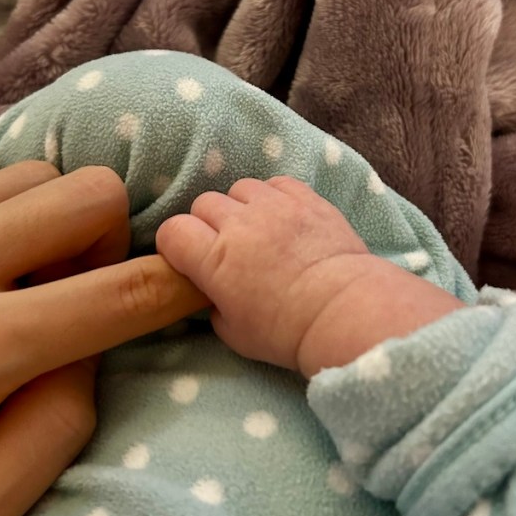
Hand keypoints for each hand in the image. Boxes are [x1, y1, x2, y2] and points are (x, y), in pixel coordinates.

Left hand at [0, 162, 204, 515]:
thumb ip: (53, 435)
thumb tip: (91, 350)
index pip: (120, 292)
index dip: (182, 283)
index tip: (202, 283)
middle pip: (87, 194)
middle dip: (111, 238)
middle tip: (83, 289)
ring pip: (33, 173)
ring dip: (53, 220)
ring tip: (23, 276)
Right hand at [157, 176, 463, 377]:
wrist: (343, 311)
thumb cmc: (286, 332)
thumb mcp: (233, 333)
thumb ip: (212, 304)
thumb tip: (212, 290)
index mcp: (214, 259)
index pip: (172, 231)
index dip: (176, 245)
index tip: (189, 260)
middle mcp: (239, 223)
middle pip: (203, 204)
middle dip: (207, 225)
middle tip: (225, 249)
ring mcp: (273, 205)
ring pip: (238, 188)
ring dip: (241, 207)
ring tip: (257, 230)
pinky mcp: (305, 198)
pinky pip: (275, 183)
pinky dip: (272, 196)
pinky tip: (281, 217)